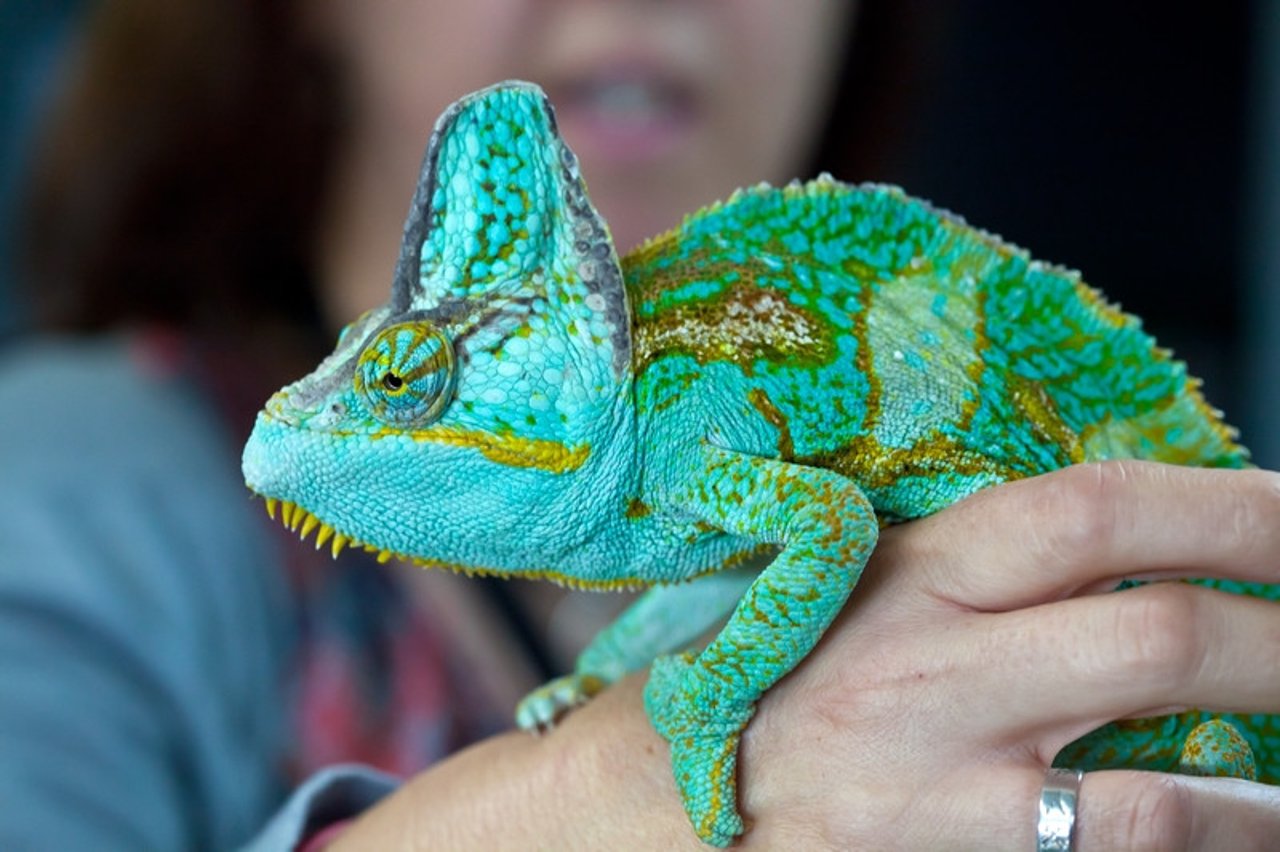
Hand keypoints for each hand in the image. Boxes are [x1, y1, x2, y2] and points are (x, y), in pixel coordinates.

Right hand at [332, 461, 1279, 849]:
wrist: (640, 806)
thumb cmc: (747, 676)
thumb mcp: (839, 587)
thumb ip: (961, 564)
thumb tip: (1113, 540)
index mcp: (904, 572)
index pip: (1088, 510)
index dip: (1224, 504)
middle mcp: (932, 671)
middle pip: (1156, 635)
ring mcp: (943, 788)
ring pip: (1160, 787)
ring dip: (1274, 783)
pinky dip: (1200, 843)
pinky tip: (1242, 831)